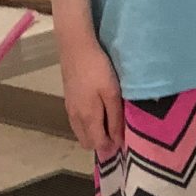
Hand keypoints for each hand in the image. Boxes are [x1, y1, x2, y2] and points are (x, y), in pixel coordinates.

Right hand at [61, 38, 123, 152]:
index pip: (98, 144)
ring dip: (95, 134)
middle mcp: (75, 118)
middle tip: (119, 133)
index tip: (126, 140)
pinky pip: (78, 122)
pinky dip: (89, 124)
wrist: (76, 49)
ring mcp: (70, 109)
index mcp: (87, 118)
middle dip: (102, 143)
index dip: (112, 147)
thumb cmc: (98, 70)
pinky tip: (100, 112)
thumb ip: (114, 119)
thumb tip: (117, 142)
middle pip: (87, 142)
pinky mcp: (69, 100)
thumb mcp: (112, 94)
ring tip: (112, 123)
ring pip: (81, 132)